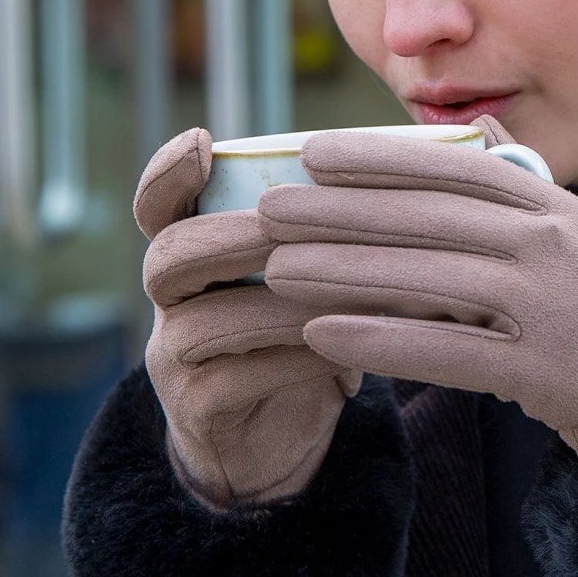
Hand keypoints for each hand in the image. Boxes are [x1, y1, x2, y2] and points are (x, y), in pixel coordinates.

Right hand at [136, 129, 362, 505]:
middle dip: (232, 234)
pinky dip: (298, 359)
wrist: (282, 435)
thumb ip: (327, 225)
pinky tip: (352, 347)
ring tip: (342, 290)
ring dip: (280, 302)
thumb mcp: (311, 273)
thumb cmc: (309, 329)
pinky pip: (237, 381)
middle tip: (286, 222)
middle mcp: (171, 302)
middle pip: (170, 256)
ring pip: (207, 322)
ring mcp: (176, 360)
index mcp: (194, 251)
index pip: (159, 204)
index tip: (201, 140)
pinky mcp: (201, 413)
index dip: (168, 173)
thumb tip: (419, 160)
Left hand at [258, 129, 577, 468]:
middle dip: (342, 210)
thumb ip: (524, 191)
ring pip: (432, 281)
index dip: (383, 158)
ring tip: (277, 268)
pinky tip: (324, 335)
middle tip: (268, 209)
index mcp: (562, 208)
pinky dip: (382, 341)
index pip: (461, 169)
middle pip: (435, 220)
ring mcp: (557, 308)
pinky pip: (449, 351)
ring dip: (346, 272)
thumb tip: (473, 133)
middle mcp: (562, 247)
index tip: (313, 152)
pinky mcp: (547, 372)